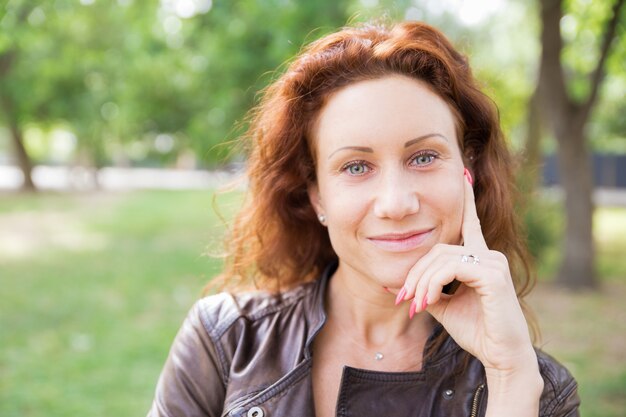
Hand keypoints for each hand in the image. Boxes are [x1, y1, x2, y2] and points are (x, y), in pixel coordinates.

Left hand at [399, 171, 536, 373]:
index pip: (470, 222)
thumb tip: (395, 283)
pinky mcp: (493, 275)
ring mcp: (493, 262)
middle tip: (402, 298)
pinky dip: (433, 284)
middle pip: (437, 249)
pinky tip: (427, 302)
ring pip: (441, 257)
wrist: (501, 356)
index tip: (464, 172)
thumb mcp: (443, 306)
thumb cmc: (476, 331)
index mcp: (480, 258)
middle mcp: (489, 255)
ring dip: (421, 282)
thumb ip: (425, 290)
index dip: (466, 198)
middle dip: (415, 273)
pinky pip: (451, 268)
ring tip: (414, 305)